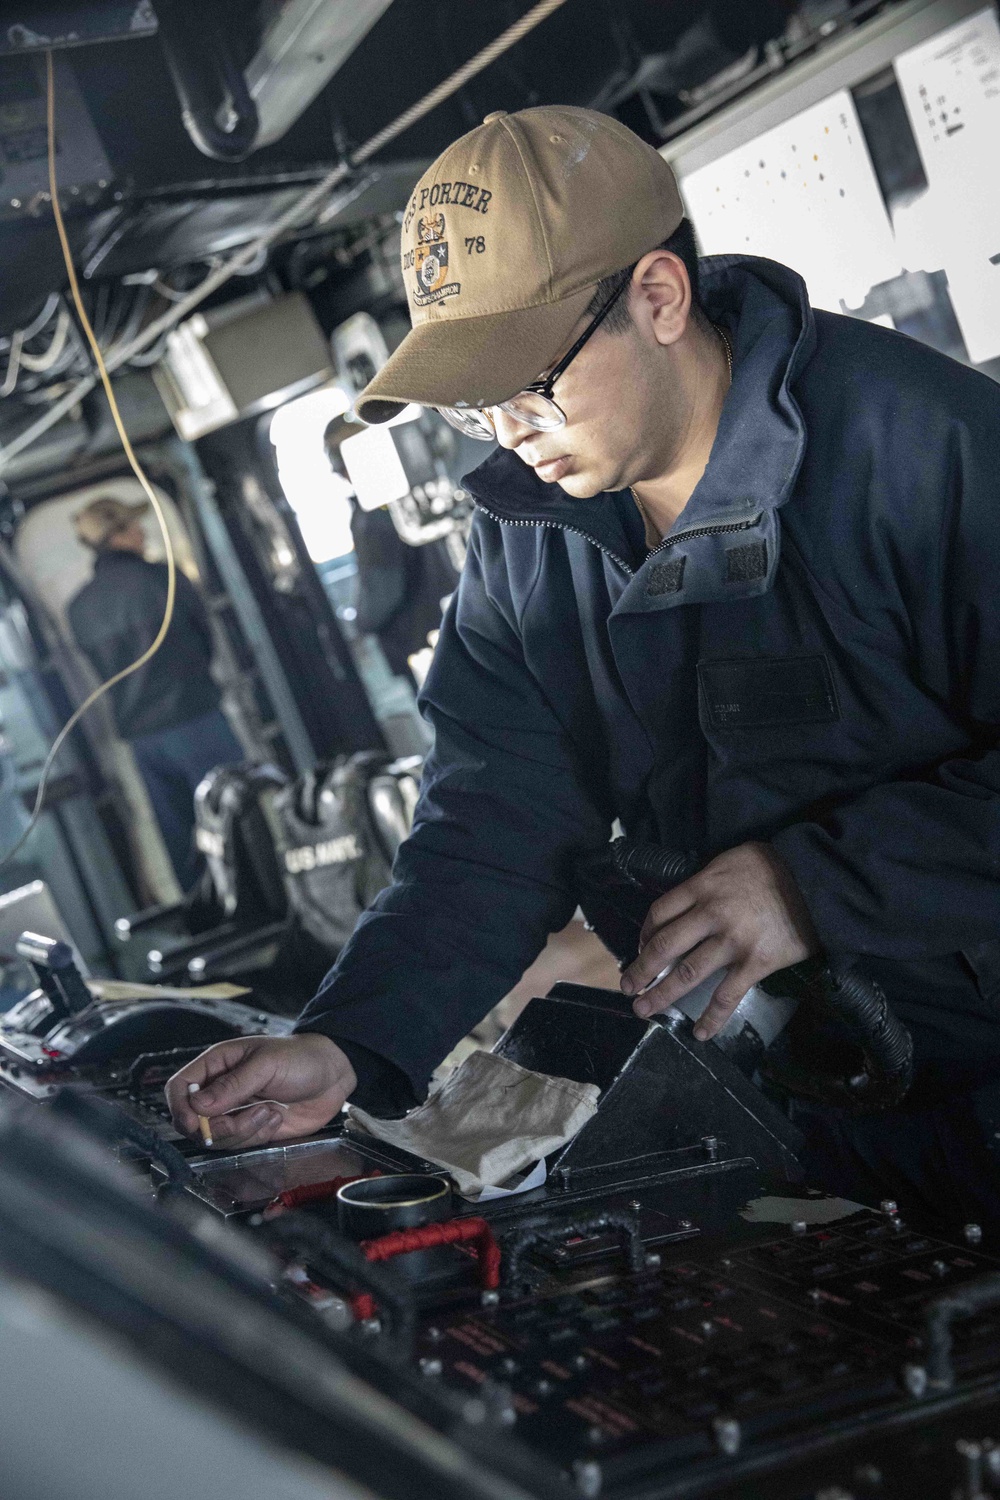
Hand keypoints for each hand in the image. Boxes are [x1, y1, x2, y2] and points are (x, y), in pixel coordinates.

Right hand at [165, 1033, 356, 1148]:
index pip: (180, 1088)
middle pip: (193, 1121)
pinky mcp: (251, 1129)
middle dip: (219, 1127)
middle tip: (251, 1115)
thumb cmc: (301, 1057)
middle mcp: (221, 1090)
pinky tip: (276, 1117)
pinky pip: (240, 1145)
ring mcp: (235, 1112)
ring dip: (244, 1131)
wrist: (333, 1075)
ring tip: (270, 1111)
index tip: (196, 1122)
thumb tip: (197, 1105)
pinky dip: (257, 1136)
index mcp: (217, 1065)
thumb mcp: (267, 1064)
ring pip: (216, 1138)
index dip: (181, 1108)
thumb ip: (233, 1084)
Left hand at [620, 842, 818, 1040]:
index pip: (660, 912)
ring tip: (644, 1010)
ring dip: (660, 995)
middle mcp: (711, 914)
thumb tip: (691, 901)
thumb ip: (707, 881)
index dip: (644, 933)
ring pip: (686, 973)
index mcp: (703, 886)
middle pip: (664, 945)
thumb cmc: (775, 867)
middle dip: (640, 969)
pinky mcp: (756, 962)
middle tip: (627, 986)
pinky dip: (711, 1017)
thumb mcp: (731, 860)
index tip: (641, 947)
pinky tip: (700, 1033)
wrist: (818, 879)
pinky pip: (727, 996)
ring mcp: (732, 941)